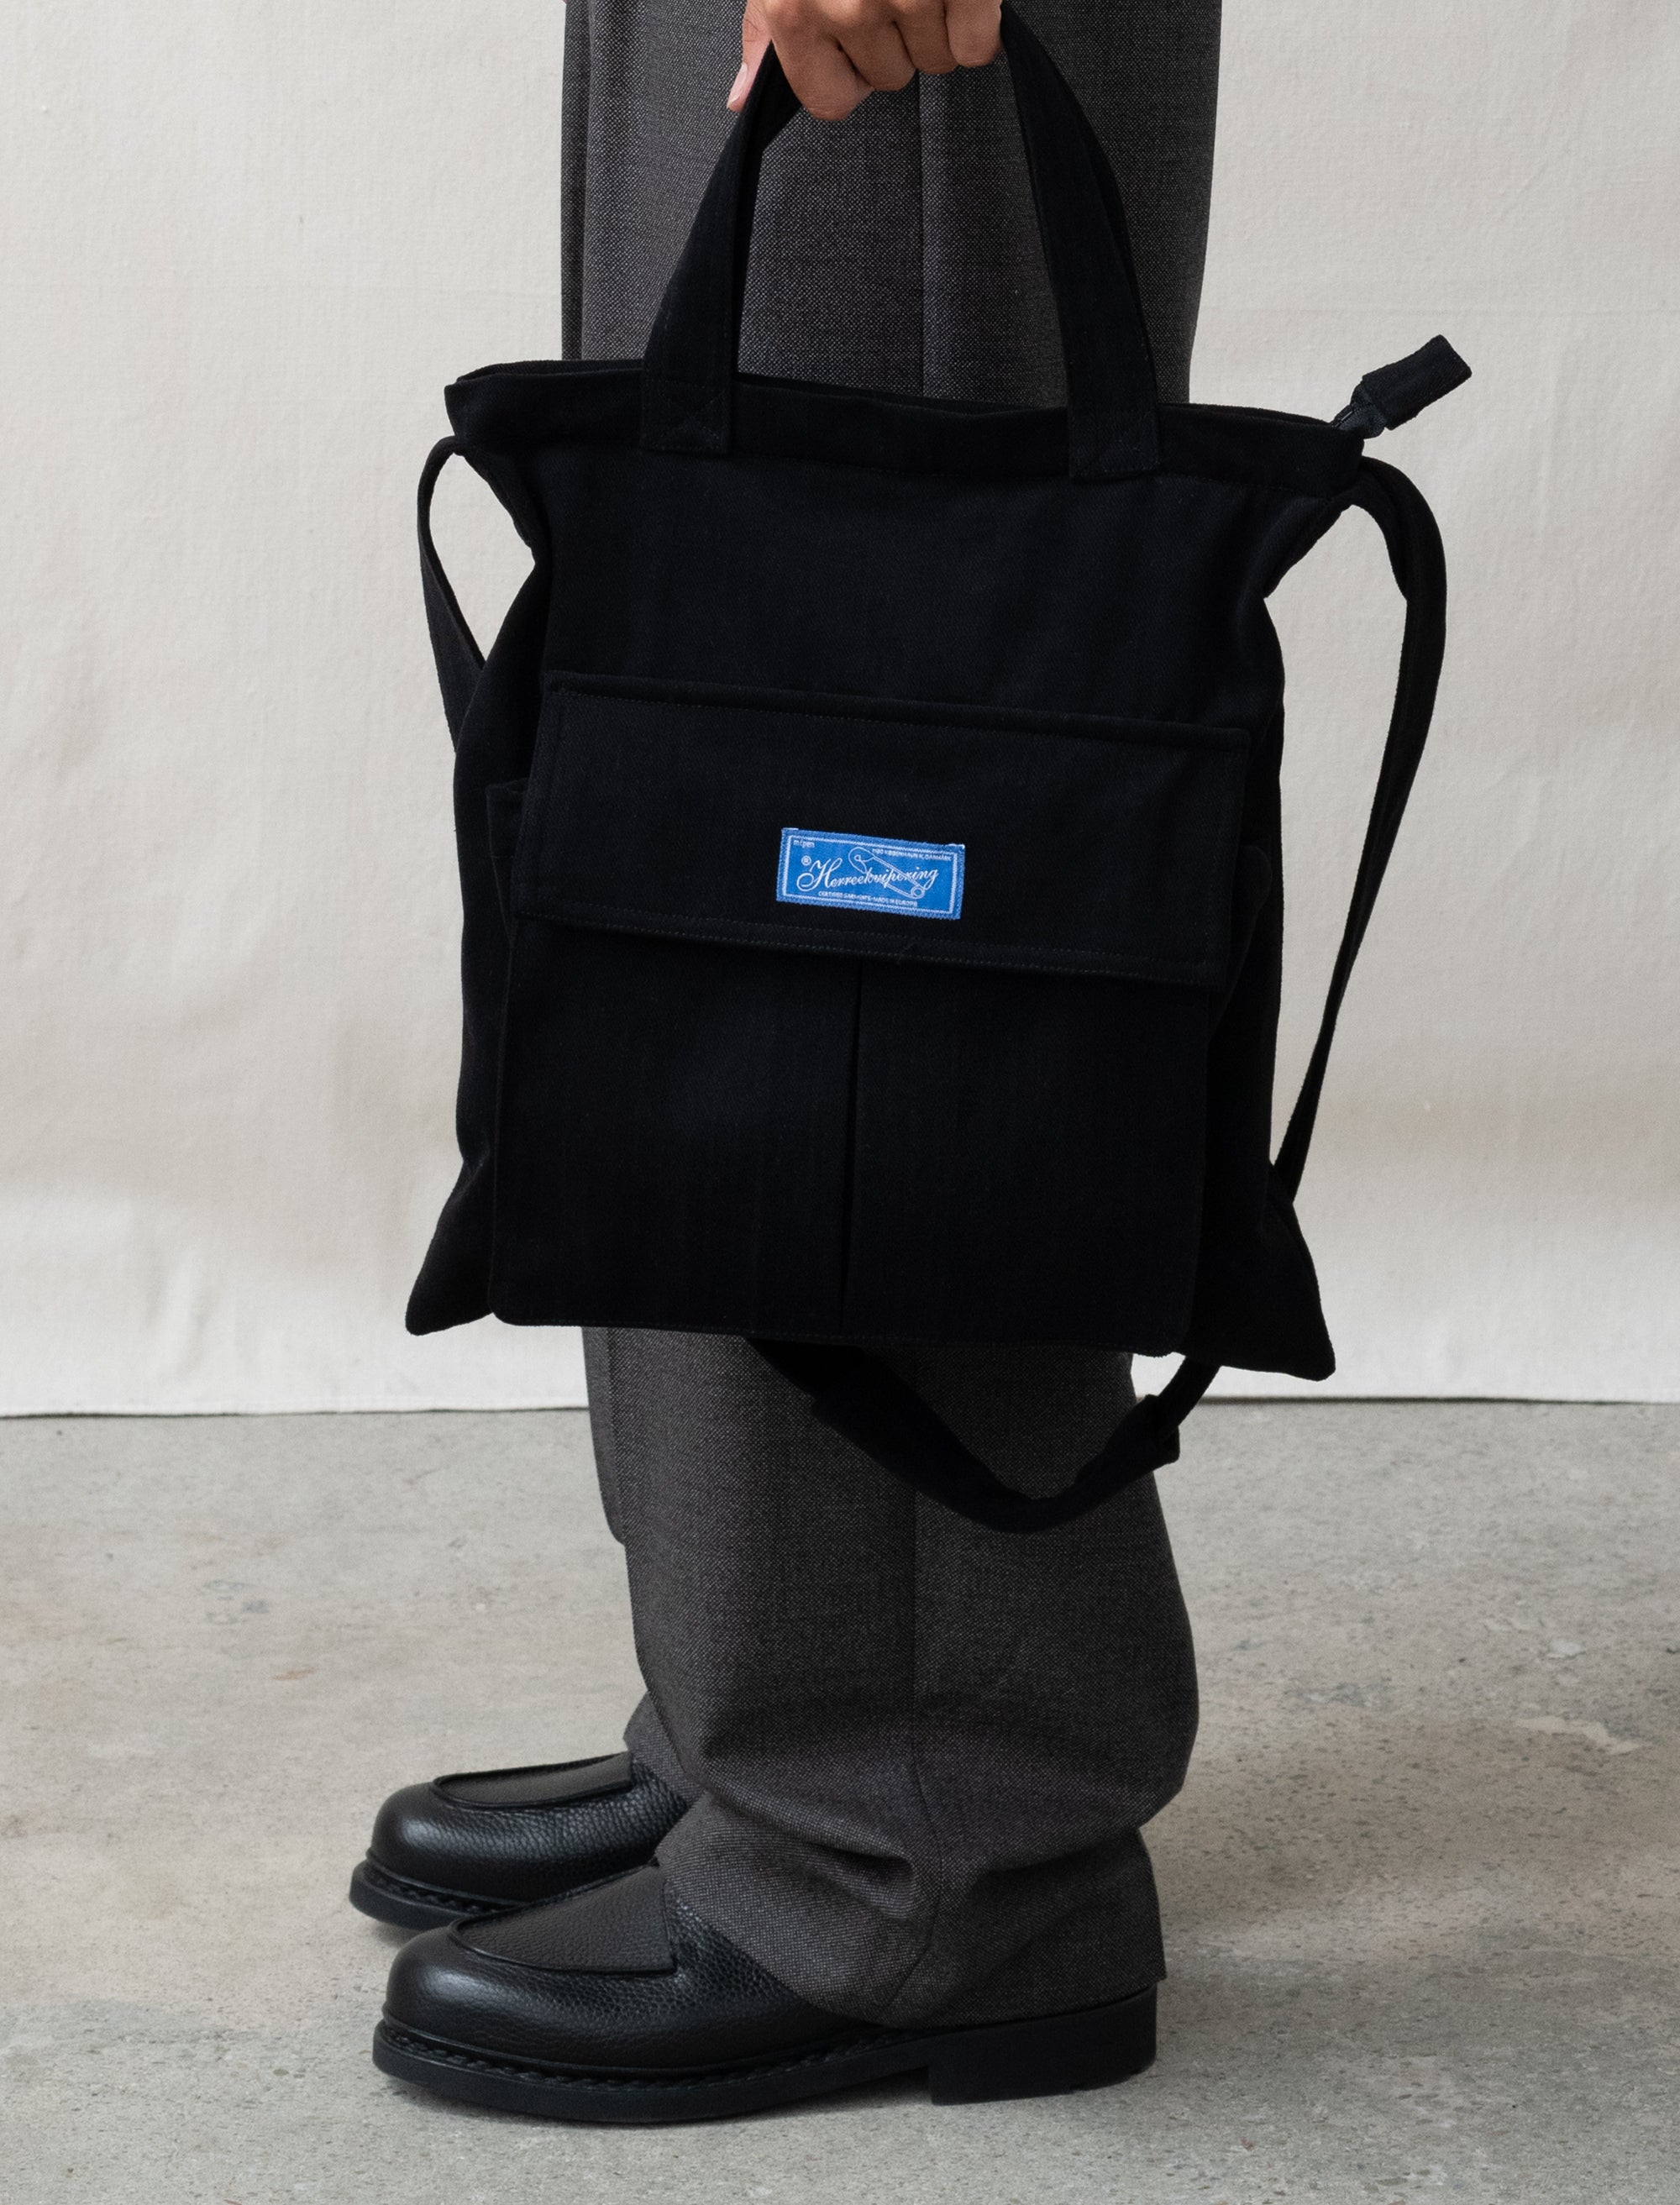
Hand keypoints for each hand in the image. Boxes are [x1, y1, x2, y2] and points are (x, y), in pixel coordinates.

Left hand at [728, 0, 1001, 122]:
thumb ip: (764, 32)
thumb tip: (741, 98)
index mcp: (795, 10)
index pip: (828, 102)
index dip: (850, 75)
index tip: (858, 41)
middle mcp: (847, 6)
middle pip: (890, 78)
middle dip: (898, 39)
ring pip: (936, 62)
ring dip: (940, 23)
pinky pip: (977, 45)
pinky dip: (979, 21)